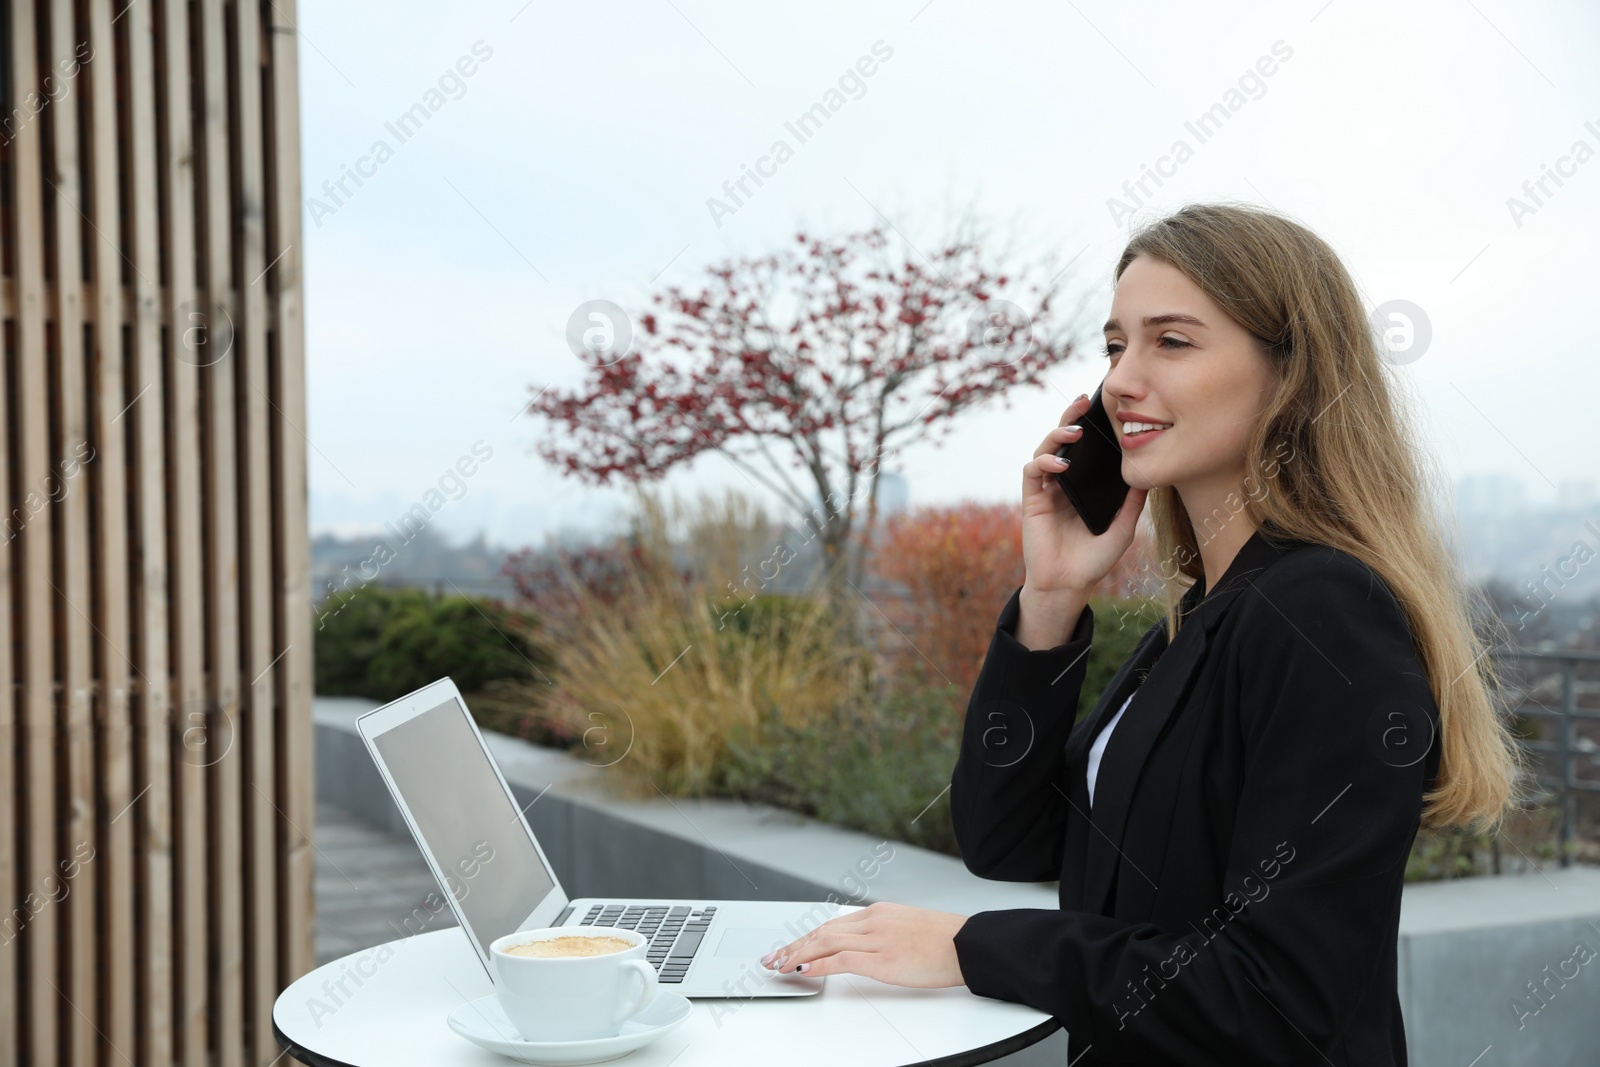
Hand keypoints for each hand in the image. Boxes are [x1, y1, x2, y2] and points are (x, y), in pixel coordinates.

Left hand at [758, 901, 968, 987]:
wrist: (967, 944)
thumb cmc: (943, 941)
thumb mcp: (907, 929)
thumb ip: (882, 934)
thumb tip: (862, 949)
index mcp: (878, 913)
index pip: (831, 924)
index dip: (806, 937)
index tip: (789, 948)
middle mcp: (873, 921)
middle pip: (822, 931)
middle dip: (793, 946)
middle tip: (773, 958)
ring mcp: (877, 939)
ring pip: (825, 942)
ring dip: (798, 955)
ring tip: (780, 967)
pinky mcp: (883, 959)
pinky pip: (842, 959)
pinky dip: (819, 965)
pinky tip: (805, 972)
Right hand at [1022, 393, 1147, 595]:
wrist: (1069, 585)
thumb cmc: (1093, 560)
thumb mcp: (1123, 528)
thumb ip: (1133, 503)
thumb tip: (1151, 477)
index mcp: (1084, 485)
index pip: (1085, 448)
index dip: (1091, 426)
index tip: (1104, 408)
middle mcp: (1064, 483)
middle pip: (1063, 441)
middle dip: (1071, 418)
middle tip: (1083, 402)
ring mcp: (1047, 490)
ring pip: (1045, 450)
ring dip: (1057, 436)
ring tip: (1074, 433)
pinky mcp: (1032, 500)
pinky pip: (1032, 472)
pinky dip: (1044, 462)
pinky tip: (1060, 463)